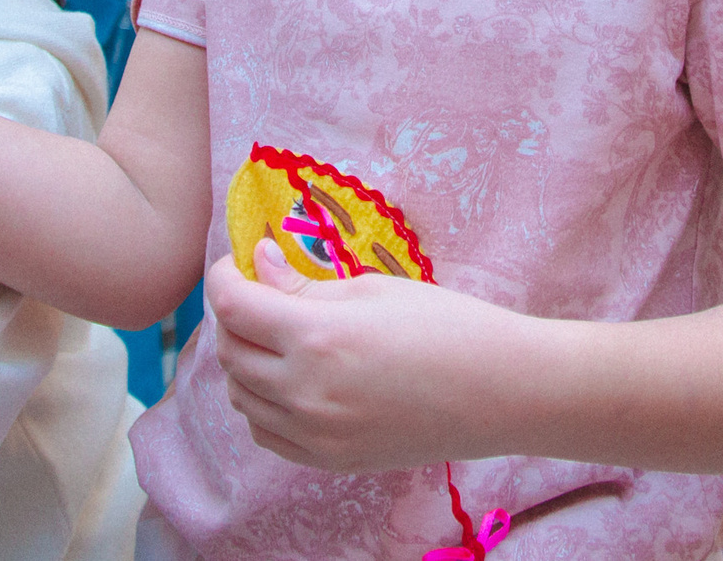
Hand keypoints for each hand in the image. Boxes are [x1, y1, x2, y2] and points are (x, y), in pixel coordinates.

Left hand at [206, 242, 520, 471]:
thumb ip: (303, 284)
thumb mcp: (372, 290)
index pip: (233, 307)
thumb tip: (258, 263)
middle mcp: (305, 392)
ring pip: (241, 397)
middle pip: (229, 353)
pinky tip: (287, 381)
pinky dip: (261, 404)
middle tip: (254, 294)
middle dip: (231, 317)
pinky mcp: (329, 460)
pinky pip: (267, 432)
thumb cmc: (445, 326)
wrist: (499, 392)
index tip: (234, 265)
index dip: (223, 278)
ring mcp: (315, 434)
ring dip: (242, 361)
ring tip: (271, 336)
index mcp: (316, 338)